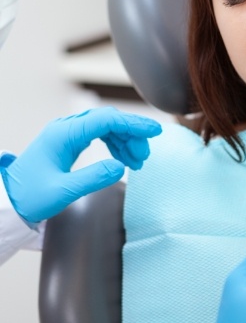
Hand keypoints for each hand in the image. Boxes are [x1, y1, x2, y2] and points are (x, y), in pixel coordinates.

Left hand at [0, 107, 161, 222]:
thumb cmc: (30, 197)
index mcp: (64, 134)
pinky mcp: (70, 142)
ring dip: (125, 140)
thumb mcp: (63, 191)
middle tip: (144, 155)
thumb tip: (121, 167)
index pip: (106, 120)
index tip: (154, 131)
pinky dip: (115, 144)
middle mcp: (67, 128)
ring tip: (137, 160)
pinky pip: (99, 135)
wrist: (8, 201)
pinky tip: (124, 158)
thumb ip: (93, 178)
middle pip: (109, 120)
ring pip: (106, 127)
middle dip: (132, 134)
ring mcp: (68, 134)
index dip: (133, 124)